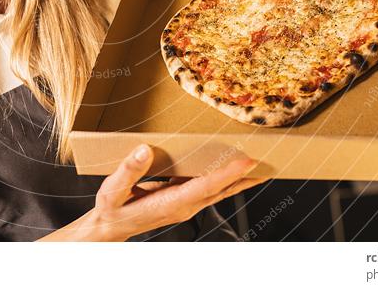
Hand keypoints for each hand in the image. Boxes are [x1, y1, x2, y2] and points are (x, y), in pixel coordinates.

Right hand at [86, 144, 263, 240]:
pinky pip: (209, 190)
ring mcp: (185, 205)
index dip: (228, 173)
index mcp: (170, 203)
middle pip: (222, 190)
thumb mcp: (112, 190)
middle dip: (245, 177)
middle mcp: (184, 206)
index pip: (207, 186)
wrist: (109, 228)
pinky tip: (229, 169)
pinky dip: (224, 180)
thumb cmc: (112, 210)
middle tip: (268, 162)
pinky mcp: (182, 201)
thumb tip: (144, 149)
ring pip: (218, 191)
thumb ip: (129, 170)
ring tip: (259, 167)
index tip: (249, 162)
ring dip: (238, 180)